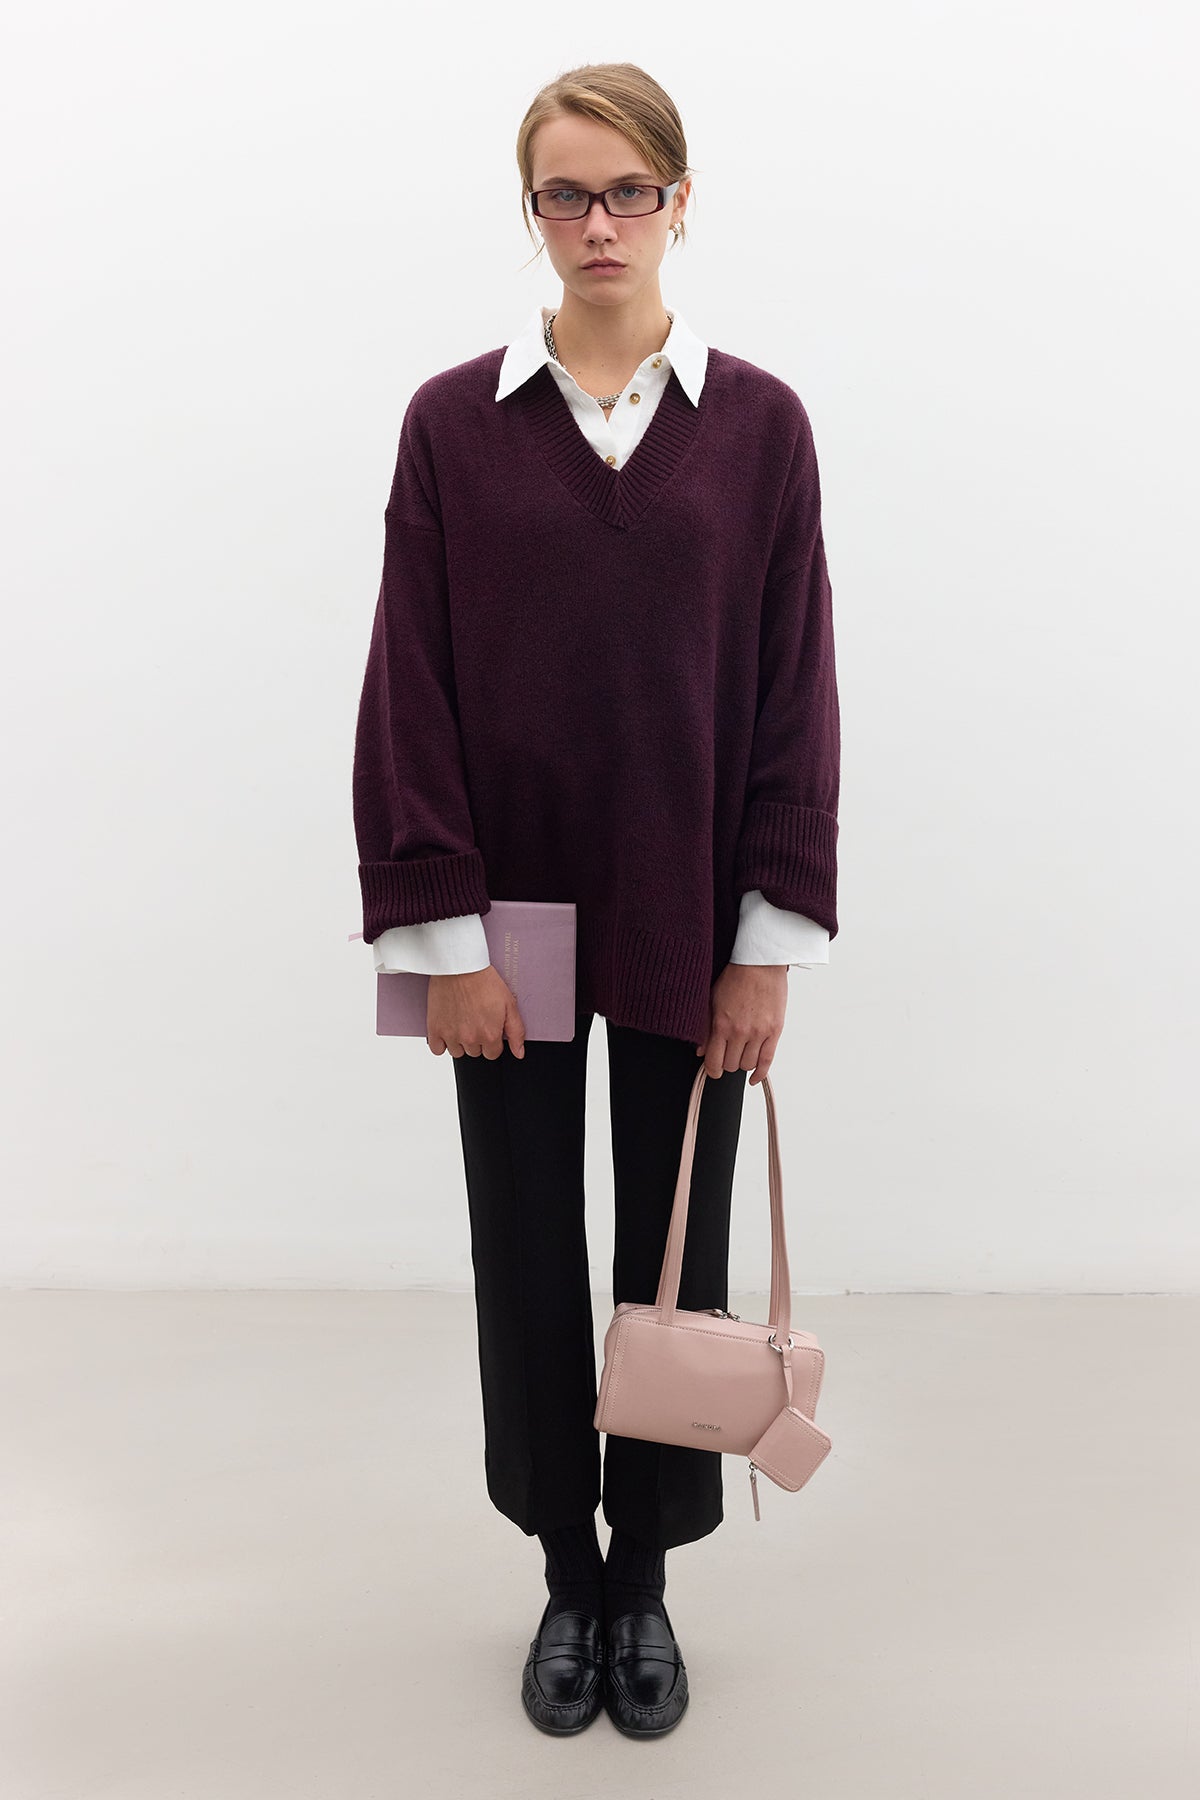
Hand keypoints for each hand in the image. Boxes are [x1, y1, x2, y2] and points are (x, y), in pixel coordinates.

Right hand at [426, 966, 526, 1059]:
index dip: (492, 1040)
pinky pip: (437, 1050)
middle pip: (475, 1052)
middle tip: (475, 1019)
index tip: (488, 1027)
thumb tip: (519, 1053)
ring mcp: (451, 1035)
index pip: (492, 1053)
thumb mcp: (509, 1004)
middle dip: (477, 1040)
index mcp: (490, 1035)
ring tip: (461, 1021)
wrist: (460, 966)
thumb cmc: (484, 980)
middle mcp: (471, 1039)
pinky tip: (448, 1029)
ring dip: (459, 1041)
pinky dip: (441, 1043)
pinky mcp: (435, 1029)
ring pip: (457, 1052)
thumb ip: (516, 1032)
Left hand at [695, 963, 786, 1085]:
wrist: (760, 963)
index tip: (713, 1069)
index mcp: (722, 1025)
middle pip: (731, 1065)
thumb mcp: (712, 1000)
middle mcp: (740, 1032)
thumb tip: (700, 1051)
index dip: (712, 1070)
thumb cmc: (736, 978)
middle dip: (727, 1063)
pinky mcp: (775, 1031)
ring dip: (743, 1063)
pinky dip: (760, 1074)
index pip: (714, 1062)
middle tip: (727, 1054)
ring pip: (748, 1065)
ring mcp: (759, 1033)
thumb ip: (706, 1028)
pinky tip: (754, 1077)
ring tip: (741, 1053)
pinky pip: (767, 1061)